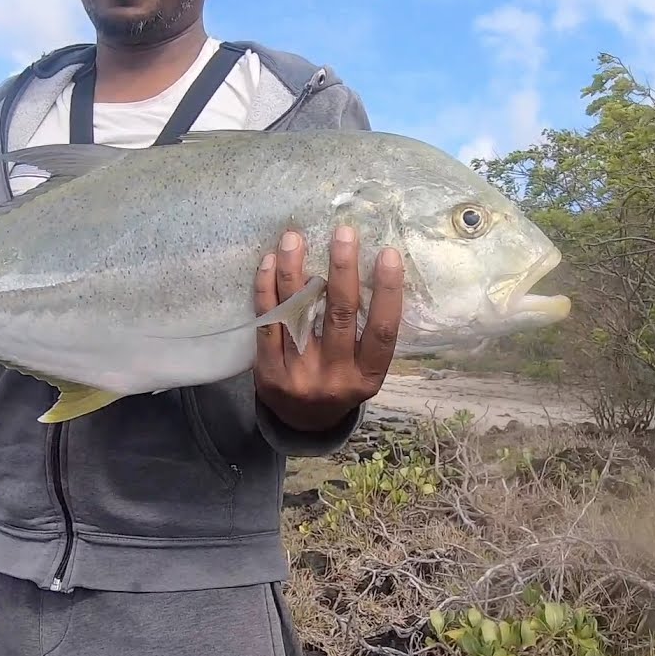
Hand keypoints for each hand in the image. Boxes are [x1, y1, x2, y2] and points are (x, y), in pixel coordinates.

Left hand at [253, 225, 403, 431]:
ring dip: (294, 270)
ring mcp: (299, 374)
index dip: (388, 292)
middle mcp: (335, 377)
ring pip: (297, 314)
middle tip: (343, 232)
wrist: (302, 423)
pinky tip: (269, 262)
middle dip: (342, 269)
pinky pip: (267, 323)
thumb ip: (370, 332)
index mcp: (368, 376)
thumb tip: (374, 268)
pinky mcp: (268, 370)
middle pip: (340, 315)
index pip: (383, 331)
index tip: (388, 253)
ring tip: (294, 238)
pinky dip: (267, 289)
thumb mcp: (365, 369)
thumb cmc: (341, 382)